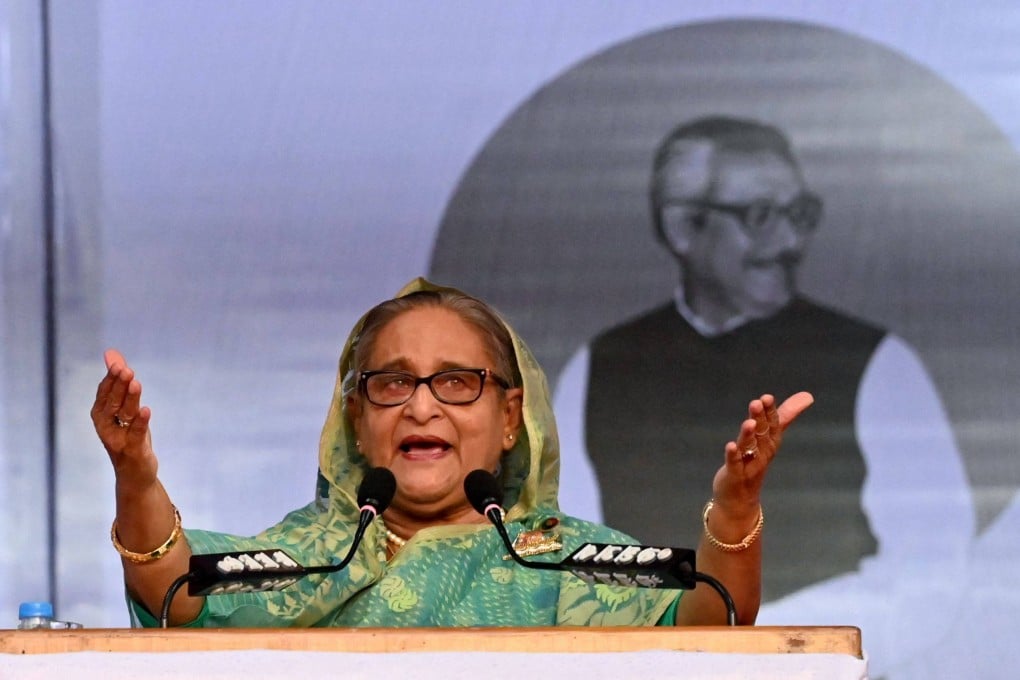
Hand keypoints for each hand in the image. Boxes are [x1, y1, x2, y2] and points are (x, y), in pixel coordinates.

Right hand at [90, 349, 158, 491]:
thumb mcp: (125, 408)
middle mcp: (105, 427)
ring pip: (124, 416)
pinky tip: (146, 410)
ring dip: (130, 399)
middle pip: (112, 402)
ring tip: (135, 383)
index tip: (118, 363)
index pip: (104, 393)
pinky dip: (141, 422)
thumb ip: (119, 381)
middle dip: (119, 386)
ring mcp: (118, 439)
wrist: (135, 473)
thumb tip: (112, 353)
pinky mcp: (133, 450)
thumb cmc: (129, 435)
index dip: (111, 379)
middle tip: (126, 370)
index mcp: (101, 415)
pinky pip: (136, 434)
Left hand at [711, 392, 813, 519]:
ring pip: (750, 447)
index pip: (772, 425)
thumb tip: (808, 396)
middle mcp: (762, 453)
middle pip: (762, 434)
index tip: (767, 398)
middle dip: (760, 418)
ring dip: (749, 435)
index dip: (770, 412)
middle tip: (758, 403)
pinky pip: (735, 464)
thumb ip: (784, 417)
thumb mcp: (769, 438)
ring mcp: (749, 465)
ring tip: (749, 422)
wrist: (740, 499)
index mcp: (770, 443)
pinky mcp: (735, 475)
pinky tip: (730, 446)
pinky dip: (733, 455)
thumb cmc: (754, 462)